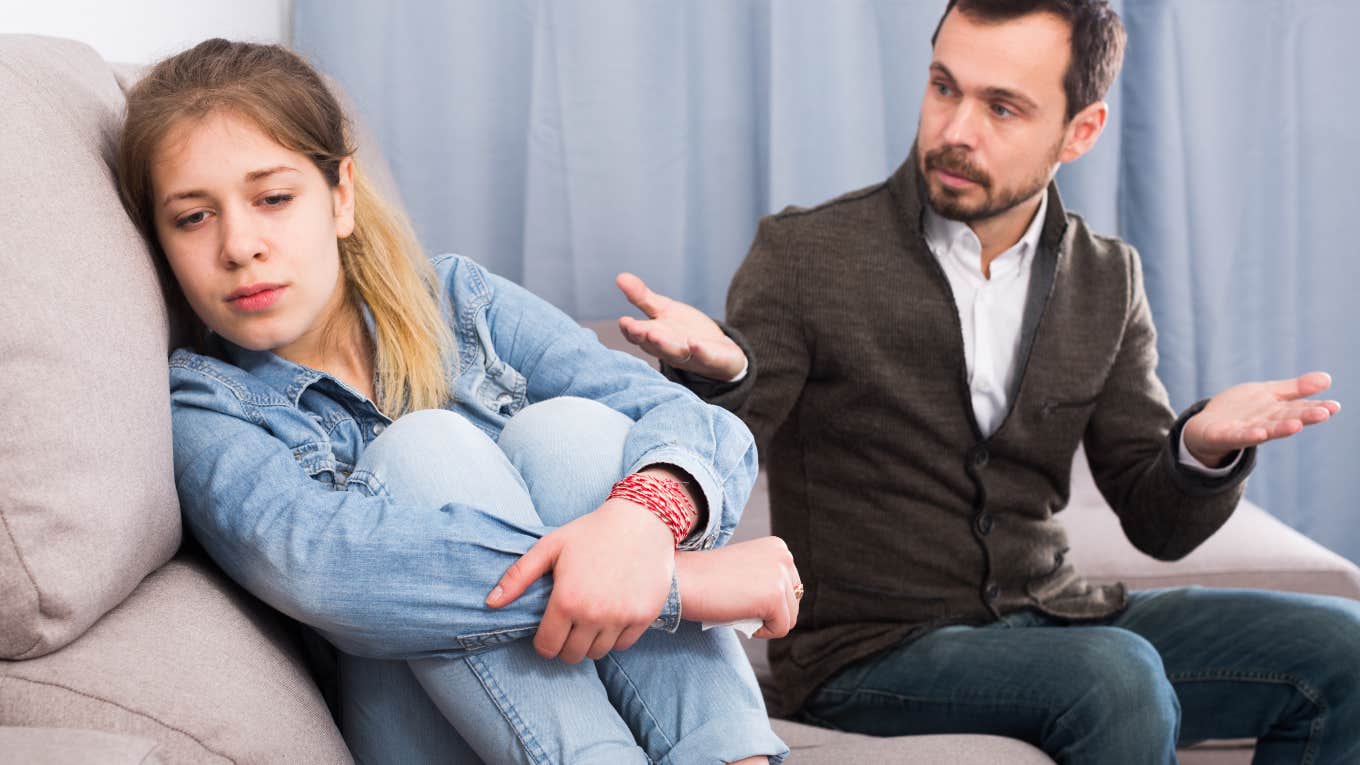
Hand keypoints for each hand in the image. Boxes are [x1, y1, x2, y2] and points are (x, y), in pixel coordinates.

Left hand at [486, 498, 674, 662]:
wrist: (641, 520)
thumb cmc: (591, 532)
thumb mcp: (550, 547)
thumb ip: (518, 576)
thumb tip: (490, 603)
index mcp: (566, 600)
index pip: (547, 647)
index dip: (544, 643)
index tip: (549, 631)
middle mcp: (594, 614)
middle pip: (572, 655)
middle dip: (566, 645)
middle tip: (569, 625)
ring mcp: (621, 617)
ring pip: (598, 653)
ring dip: (590, 642)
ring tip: (589, 620)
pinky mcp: (644, 617)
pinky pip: (623, 645)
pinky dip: (615, 637)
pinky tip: (611, 616)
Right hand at [615, 272, 746, 380]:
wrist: (719, 351)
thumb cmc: (686, 331)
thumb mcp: (664, 310)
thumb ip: (642, 297)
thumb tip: (620, 277)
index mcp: (655, 339)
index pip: (639, 337)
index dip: (631, 330)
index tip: (624, 321)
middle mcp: (669, 351)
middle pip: (655, 346)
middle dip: (646, 338)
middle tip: (638, 329)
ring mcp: (691, 357)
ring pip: (676, 354)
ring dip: (666, 346)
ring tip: (656, 335)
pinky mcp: (713, 360)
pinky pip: (706, 358)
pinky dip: (700, 352)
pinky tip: (695, 343)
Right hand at [674, 537, 800, 638]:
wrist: (682, 579)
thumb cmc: (706, 579)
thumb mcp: (746, 570)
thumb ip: (767, 579)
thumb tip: (785, 609)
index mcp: (778, 547)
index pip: (790, 588)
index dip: (765, 600)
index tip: (739, 592)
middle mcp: (785, 556)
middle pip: (793, 603)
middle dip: (767, 612)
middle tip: (736, 602)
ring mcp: (781, 575)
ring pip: (789, 618)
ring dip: (763, 621)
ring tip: (737, 607)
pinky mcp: (775, 596)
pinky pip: (781, 629)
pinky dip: (760, 632)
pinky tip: (739, 615)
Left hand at [1183, 371, 1340, 465]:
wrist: (1206, 426)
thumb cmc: (1241, 410)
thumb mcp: (1268, 394)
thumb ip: (1295, 389)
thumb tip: (1327, 378)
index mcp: (1276, 412)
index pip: (1299, 408)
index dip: (1316, 407)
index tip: (1334, 406)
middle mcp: (1265, 423)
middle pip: (1287, 419)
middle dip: (1305, 417)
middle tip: (1324, 413)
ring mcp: (1246, 430)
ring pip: (1266, 429)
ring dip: (1281, 428)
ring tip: (1296, 425)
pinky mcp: (1225, 435)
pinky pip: (1238, 436)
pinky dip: (1248, 435)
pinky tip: (1259, 433)